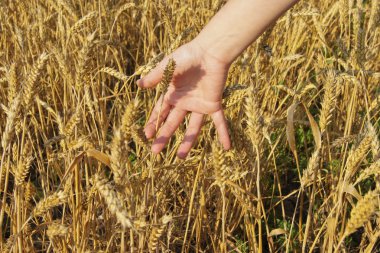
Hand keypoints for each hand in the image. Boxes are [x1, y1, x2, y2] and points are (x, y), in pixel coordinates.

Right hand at [137, 41, 230, 158]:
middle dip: (163, 136)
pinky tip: (227, 147)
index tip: (146, 135)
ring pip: (193, 128)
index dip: (153, 123)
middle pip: (172, 123)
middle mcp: (184, 102)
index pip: (160, 112)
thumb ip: (156, 77)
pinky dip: (223, 133)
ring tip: (181, 157)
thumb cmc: (188, 55)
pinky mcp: (213, 104)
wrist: (210, 51)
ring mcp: (199, 105)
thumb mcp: (169, 66)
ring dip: (188, 142)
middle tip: (155, 151)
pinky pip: (219, 122)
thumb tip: (138, 85)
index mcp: (172, 94)